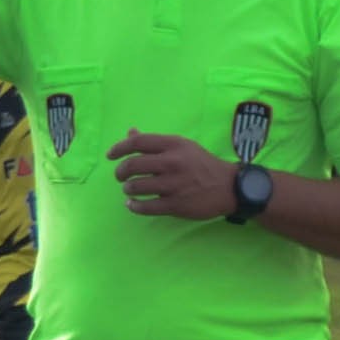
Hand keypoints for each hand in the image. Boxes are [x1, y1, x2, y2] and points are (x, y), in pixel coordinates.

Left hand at [107, 129, 239, 220]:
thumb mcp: (182, 146)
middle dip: (120, 172)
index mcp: (174, 144)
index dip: (119, 148)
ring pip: (137, 186)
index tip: (110, 156)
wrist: (229, 187)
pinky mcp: (176, 205)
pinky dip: (134, 206)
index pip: (138, 142)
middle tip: (120, 176)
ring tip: (129, 189)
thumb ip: (155, 142)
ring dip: (128, 188)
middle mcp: (172, 162)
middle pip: (133, 165)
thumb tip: (130, 132)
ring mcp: (174, 185)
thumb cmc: (202, 164)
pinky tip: (132, 204)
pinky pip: (146, 207)